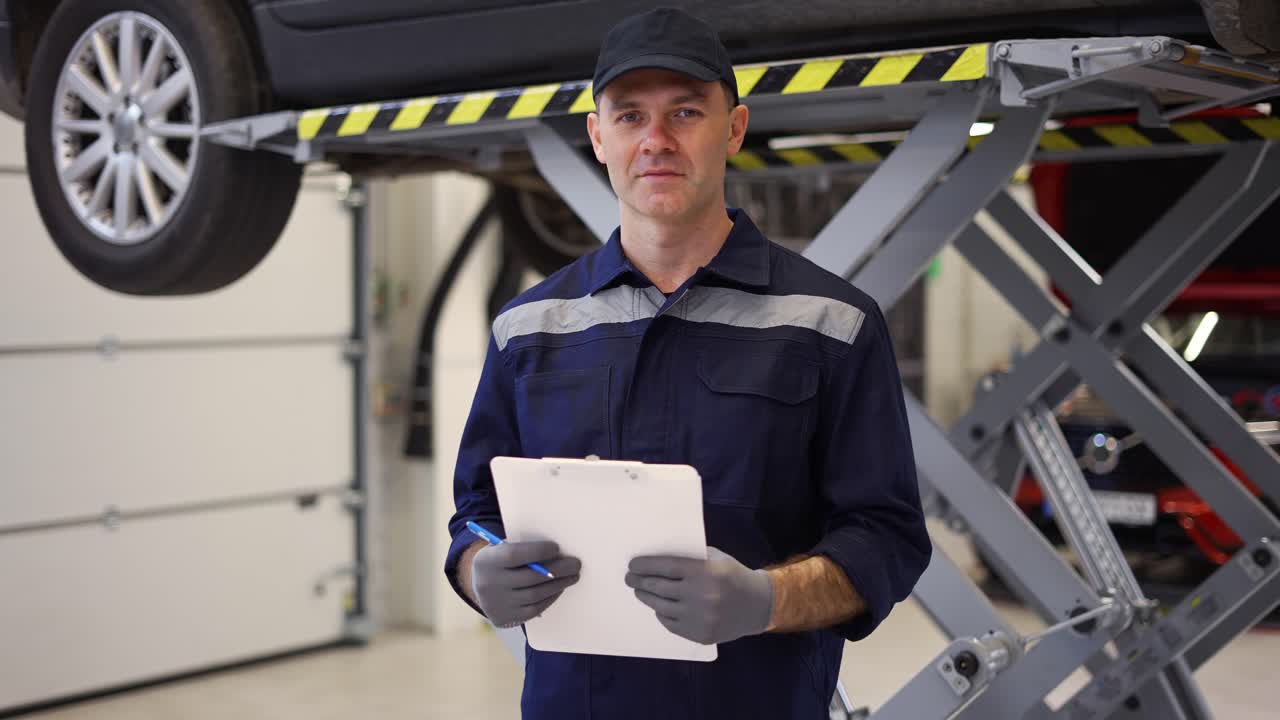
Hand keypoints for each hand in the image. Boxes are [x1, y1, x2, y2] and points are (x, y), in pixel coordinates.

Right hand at [471, 541, 580, 627]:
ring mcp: (497, 604)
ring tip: (573, 576)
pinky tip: (560, 588)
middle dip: (557, 569)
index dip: (537, 551)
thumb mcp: (501, 549)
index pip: (513, 555)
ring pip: (535, 594)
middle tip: (576, 564)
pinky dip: (550, 597)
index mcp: (486, 561)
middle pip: (530, 577)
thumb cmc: (500, 562)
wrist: (480, 588)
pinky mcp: (506, 618)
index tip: (557, 548)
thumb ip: (522, 550)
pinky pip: (534, 608)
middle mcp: (489, 584)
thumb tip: (556, 553)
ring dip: (558, 584)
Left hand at [626, 547, 773, 644]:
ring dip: (646, 597)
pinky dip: (661, 614)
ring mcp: (699, 617)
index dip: (645, 565)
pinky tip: (658, 606)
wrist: (757, 605)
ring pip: (661, 607)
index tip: (632, 565)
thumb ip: (690, 558)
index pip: (665, 566)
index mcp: (704, 571)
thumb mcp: (715, 558)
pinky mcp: (700, 634)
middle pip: (659, 587)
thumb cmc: (732, 575)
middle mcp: (700, 595)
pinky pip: (670, 623)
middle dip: (639, 582)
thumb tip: (656, 558)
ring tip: (640, 591)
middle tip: (630, 578)